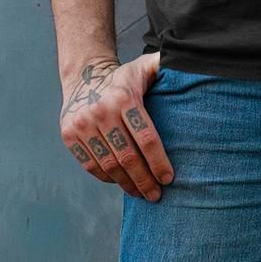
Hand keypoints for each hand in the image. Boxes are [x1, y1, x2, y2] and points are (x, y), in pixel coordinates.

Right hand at [59, 53, 173, 199]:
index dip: (159, 162)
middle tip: (157, 195)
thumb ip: (166, 67)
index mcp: (123, 97)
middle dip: (145, 180)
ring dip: (127, 184)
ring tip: (141, 194)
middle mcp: (101, 111)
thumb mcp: (145, 66)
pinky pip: (91, 165)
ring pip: (109, 165)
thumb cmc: (124, 77)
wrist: (84, 76)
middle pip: (127, 157)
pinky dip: (107, 178)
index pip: (146, 137)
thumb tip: (192, 67)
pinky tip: (122, 182)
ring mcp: (82, 124)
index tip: (169, 178)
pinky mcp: (69, 135)